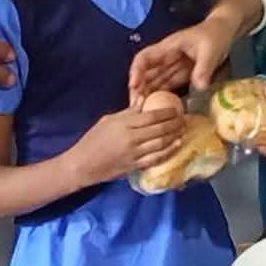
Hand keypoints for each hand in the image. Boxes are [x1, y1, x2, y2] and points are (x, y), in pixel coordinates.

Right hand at [64, 106, 186, 186]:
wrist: (82, 165)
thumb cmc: (93, 139)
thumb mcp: (108, 120)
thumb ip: (128, 112)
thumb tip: (144, 99)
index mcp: (124, 124)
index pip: (151, 116)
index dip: (166, 112)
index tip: (176, 108)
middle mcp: (132, 139)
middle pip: (159, 130)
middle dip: (174, 123)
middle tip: (184, 118)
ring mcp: (135, 154)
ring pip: (161, 144)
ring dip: (174, 136)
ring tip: (183, 129)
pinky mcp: (135, 166)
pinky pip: (156, 158)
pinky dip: (169, 151)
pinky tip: (176, 145)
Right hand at [128, 14, 243, 102]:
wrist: (224, 32)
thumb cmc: (215, 35)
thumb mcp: (210, 50)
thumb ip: (204, 68)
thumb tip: (200, 87)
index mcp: (169, 47)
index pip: (145, 57)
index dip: (137, 71)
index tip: (134, 86)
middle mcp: (166, 57)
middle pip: (145, 73)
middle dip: (137, 89)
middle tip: (135, 107)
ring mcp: (172, 66)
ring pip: (153, 81)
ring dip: (146, 95)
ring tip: (141, 112)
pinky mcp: (179, 74)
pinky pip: (166, 86)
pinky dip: (159, 96)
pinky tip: (155, 109)